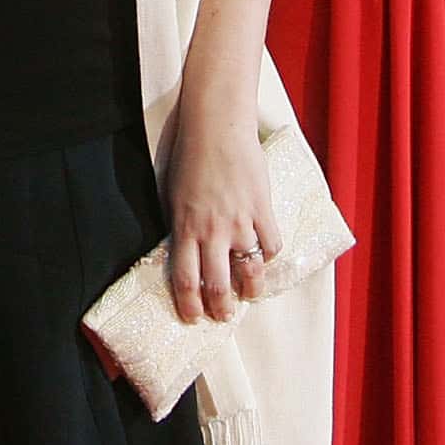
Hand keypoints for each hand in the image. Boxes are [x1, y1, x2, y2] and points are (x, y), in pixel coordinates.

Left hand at [166, 113, 278, 326]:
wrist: (217, 127)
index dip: (190, 304)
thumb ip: (181, 226)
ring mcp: (240, 221)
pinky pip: (271, 244)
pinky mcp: (262, 209)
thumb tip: (183, 252)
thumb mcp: (173, 195)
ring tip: (249, 294)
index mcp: (185, 228)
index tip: (193, 317)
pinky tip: (264, 257)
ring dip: (250, 288)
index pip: (186, 279)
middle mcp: (212, 231)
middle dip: (221, 308)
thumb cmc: (189, 157)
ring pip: (249, 270)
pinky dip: (268, 255)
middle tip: (223, 316)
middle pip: (218, 285)